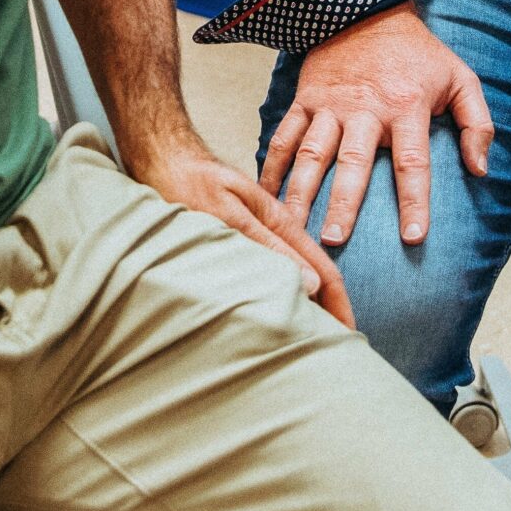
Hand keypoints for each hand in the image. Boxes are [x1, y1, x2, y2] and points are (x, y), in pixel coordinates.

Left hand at [131, 138, 355, 327]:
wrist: (161, 157)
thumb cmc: (188, 183)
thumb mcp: (227, 215)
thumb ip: (267, 246)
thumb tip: (312, 285)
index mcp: (280, 223)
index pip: (325, 271)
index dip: (341, 307)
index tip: (349, 340)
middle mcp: (275, 231)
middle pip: (315, 278)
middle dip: (329, 314)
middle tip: (333, 353)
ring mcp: (259, 237)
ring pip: (293, 278)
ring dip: (305, 308)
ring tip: (308, 342)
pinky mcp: (240, 243)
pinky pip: (269, 275)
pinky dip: (279, 297)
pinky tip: (274, 314)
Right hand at [260, 6, 492, 249]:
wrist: (367, 9)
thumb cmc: (418, 53)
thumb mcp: (460, 78)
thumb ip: (478, 123)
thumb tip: (480, 170)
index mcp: (406, 106)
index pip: (412, 162)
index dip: (413, 201)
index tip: (412, 237)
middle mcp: (364, 108)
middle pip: (352, 163)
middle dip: (342, 203)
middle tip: (333, 241)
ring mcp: (329, 104)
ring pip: (311, 153)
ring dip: (300, 192)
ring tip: (291, 227)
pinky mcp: (305, 99)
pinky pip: (285, 135)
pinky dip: (272, 165)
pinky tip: (265, 193)